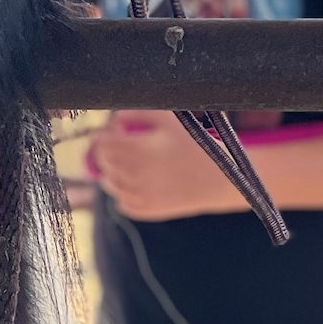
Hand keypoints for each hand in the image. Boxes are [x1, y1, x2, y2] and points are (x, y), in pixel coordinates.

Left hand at [88, 111, 238, 221]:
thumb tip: (114, 118)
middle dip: (109, 152)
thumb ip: (137, 112)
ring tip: (134, 163)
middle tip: (126, 144)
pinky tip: (140, 183)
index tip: (119, 131)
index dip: (105, 135)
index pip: (101, 144)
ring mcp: (139, 196)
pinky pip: (121, 203)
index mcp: (137, 150)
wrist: (221, 178)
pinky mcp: (147, 211)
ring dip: (114, 172)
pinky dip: (124, 193)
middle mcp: (134, 175)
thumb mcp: (169, 120)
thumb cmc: (195, 144)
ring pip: (109, 184)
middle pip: (103, 163)